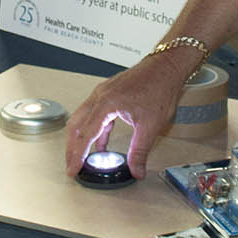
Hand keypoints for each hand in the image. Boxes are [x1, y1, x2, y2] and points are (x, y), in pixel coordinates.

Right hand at [63, 52, 190, 179]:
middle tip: (72, 167)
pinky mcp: (108, 95)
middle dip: (71, 149)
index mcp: (106, 104)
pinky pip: (93, 115)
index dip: (77, 155)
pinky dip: (93, 132)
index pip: (85, 134)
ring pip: (81, 119)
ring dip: (79, 140)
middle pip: (75, 126)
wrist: (166, 66)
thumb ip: (140, 151)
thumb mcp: (151, 125)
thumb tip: (137, 171)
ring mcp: (102, 94)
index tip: (72, 170)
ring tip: (81, 158)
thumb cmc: (159, 87)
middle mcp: (100, 97)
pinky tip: (99, 145)